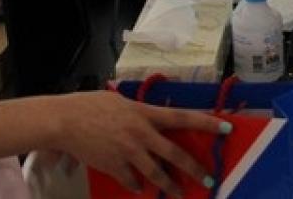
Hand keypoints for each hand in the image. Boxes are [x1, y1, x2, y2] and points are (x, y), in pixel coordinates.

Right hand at [52, 91, 229, 195]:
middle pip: (174, 154)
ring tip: (179, 194)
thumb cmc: (91, 105)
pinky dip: (137, 185)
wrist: (65, 121)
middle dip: (194, 169)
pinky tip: (140, 188)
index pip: (183, 118)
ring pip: (156, 174)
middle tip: (209, 180)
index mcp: (145, 113)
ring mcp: (128, 152)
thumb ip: (139, 113)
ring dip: (169, 186)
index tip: (227, 127)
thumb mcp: (122, 102)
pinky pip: (131, 181)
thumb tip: (151, 120)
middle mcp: (141, 134)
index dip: (207, 123)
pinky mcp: (114, 166)